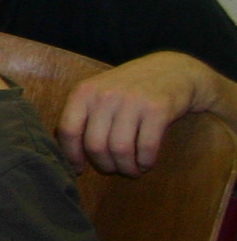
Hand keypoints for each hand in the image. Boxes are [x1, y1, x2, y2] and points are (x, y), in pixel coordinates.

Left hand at [58, 54, 225, 177]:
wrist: (172, 70)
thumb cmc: (129, 89)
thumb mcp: (99, 93)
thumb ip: (84, 117)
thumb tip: (70, 156)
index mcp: (84, 92)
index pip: (68, 130)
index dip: (72, 155)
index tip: (80, 169)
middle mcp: (105, 95)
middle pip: (95, 145)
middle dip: (104, 165)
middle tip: (114, 169)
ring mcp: (132, 101)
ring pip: (120, 149)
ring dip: (126, 167)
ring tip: (131, 170)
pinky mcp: (157, 109)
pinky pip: (146, 147)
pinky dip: (145, 162)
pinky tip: (145, 163)